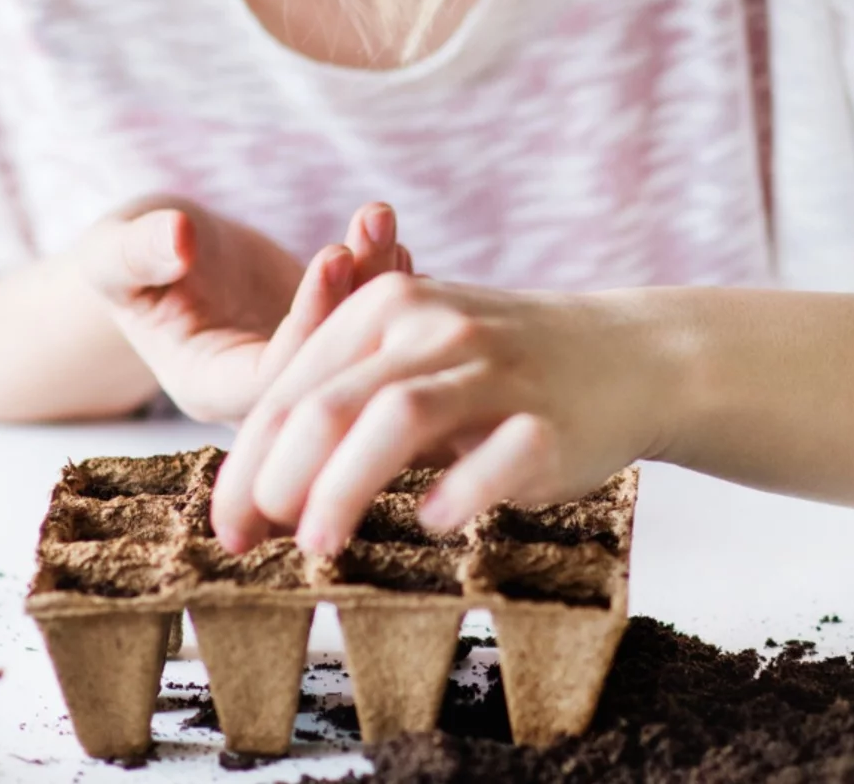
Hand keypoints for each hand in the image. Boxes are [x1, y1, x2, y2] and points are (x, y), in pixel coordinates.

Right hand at [69, 197, 413, 422]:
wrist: (155, 258)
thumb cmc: (126, 258)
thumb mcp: (115, 253)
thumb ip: (138, 253)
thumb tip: (176, 239)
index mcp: (207, 387)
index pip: (274, 375)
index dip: (311, 318)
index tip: (334, 253)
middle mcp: (260, 391)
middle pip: (327, 364)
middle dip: (358, 293)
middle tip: (375, 229)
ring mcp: (295, 365)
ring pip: (353, 341)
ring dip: (377, 279)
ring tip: (380, 217)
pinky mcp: (319, 337)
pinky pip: (361, 322)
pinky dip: (384, 281)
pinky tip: (394, 239)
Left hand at [208, 277, 672, 554]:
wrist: (629, 356)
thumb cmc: (497, 373)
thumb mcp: (413, 359)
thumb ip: (342, 406)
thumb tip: (258, 498)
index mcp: (384, 308)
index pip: (290, 388)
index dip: (245, 462)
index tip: (224, 529)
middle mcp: (432, 326)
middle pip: (328, 403)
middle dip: (275, 481)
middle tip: (250, 543)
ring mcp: (492, 368)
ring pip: (396, 418)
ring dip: (343, 488)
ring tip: (317, 546)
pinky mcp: (547, 417)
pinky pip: (495, 456)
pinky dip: (458, 493)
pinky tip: (433, 523)